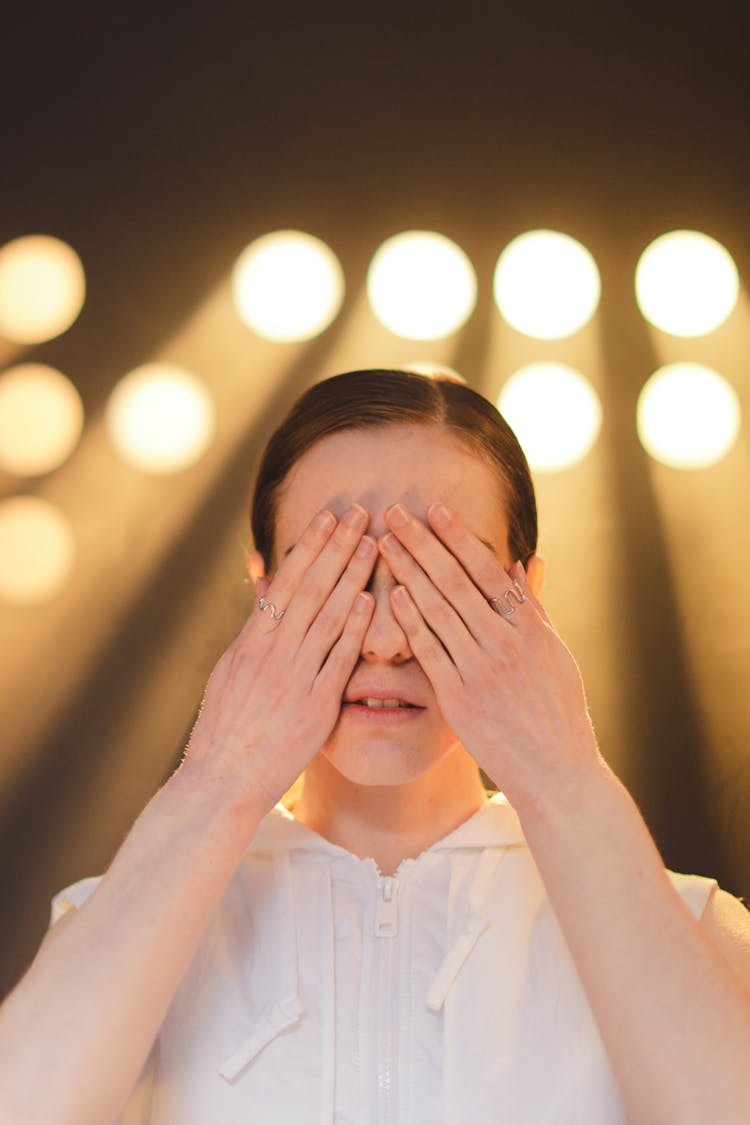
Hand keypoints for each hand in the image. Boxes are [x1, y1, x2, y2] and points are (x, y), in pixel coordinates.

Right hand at [182, 504, 375, 815]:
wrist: (222, 780)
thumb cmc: (227, 727)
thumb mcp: (230, 669)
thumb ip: (253, 627)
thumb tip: (264, 584)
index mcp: (251, 642)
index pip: (285, 582)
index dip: (310, 546)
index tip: (331, 517)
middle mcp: (271, 653)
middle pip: (310, 589)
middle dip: (338, 548)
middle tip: (362, 513)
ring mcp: (294, 678)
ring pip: (327, 616)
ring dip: (352, 577)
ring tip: (374, 544)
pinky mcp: (315, 707)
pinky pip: (337, 660)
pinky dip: (353, 629)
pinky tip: (371, 601)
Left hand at [379, 501, 599, 806]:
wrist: (555, 771)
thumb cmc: (556, 711)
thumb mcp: (554, 653)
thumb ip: (533, 607)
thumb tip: (521, 563)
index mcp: (529, 627)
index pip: (487, 570)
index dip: (457, 537)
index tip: (434, 509)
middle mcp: (505, 642)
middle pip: (455, 581)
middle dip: (422, 543)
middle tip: (394, 512)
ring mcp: (481, 670)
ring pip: (438, 609)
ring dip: (408, 572)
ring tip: (384, 543)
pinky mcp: (459, 698)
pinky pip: (430, 651)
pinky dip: (411, 621)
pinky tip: (392, 595)